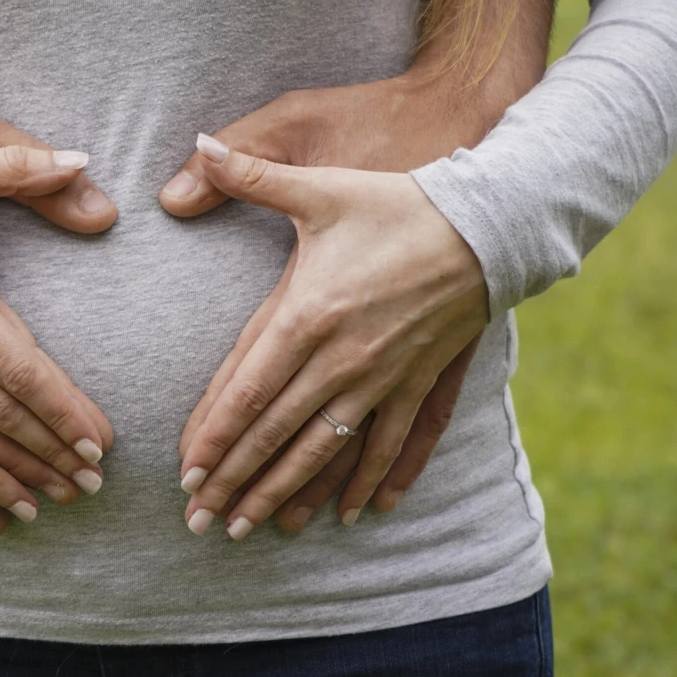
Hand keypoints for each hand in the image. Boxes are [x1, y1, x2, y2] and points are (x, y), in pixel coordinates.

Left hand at [179, 136, 488, 539]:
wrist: (490, 217)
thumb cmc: (396, 199)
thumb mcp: (320, 184)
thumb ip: (250, 172)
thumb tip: (194, 146)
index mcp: (306, 314)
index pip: (246, 391)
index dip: (213, 436)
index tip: (186, 474)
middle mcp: (341, 357)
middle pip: (276, 434)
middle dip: (235, 480)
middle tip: (201, 522)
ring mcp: (385, 376)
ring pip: (328, 451)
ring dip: (289, 493)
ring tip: (256, 529)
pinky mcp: (422, 379)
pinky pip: (396, 443)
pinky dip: (375, 480)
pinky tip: (355, 514)